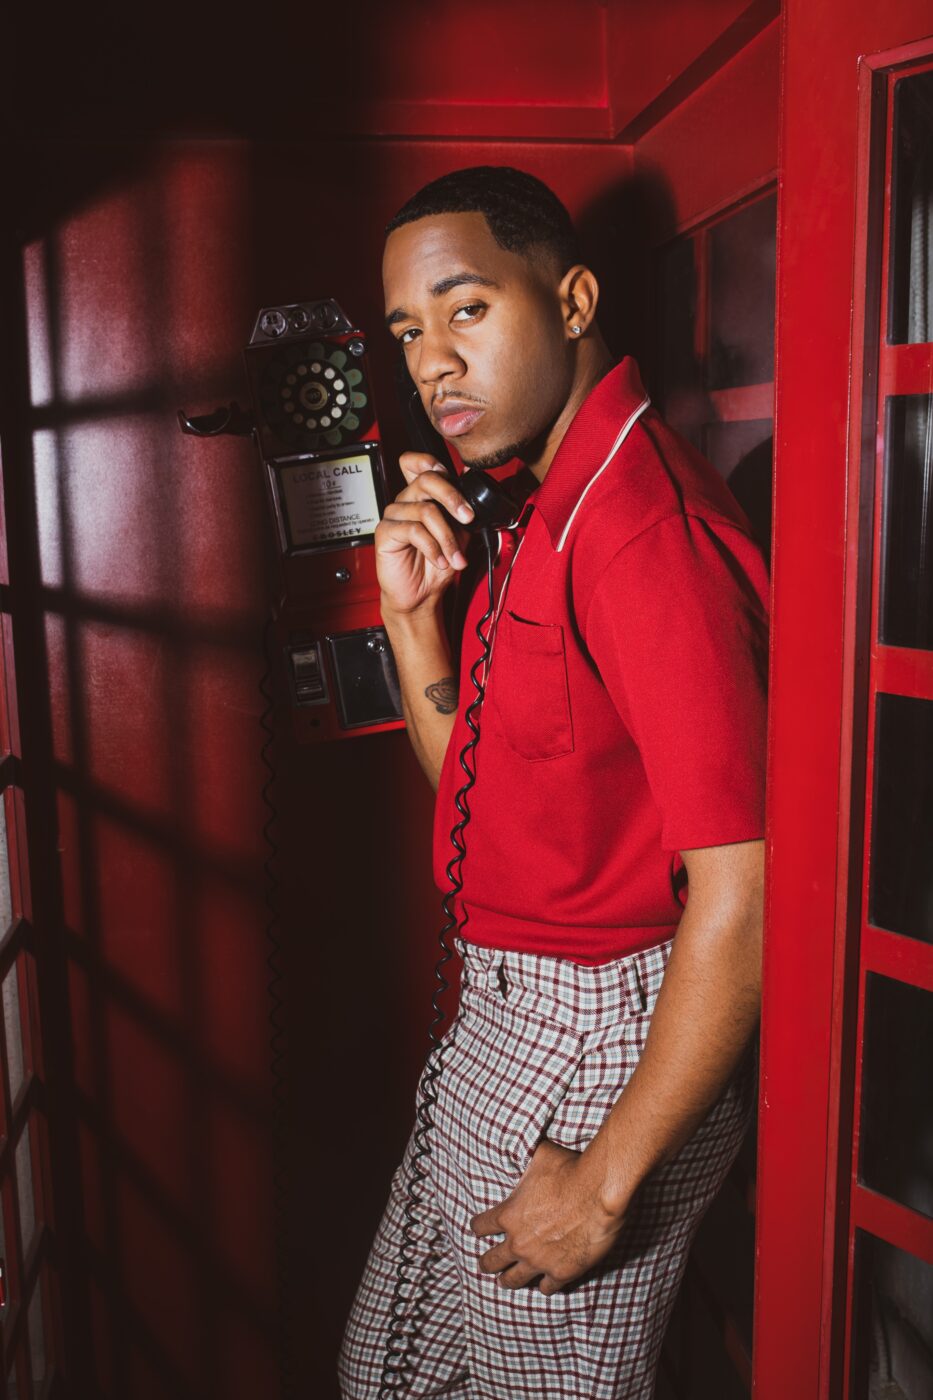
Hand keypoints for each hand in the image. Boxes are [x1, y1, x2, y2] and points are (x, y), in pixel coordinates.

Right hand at [375, 452, 474, 615]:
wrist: (421, 595)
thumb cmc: (436, 565)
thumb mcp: (459, 534)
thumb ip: (462, 509)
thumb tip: (472, 479)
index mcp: (420, 495)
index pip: (415, 462)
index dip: (430, 461)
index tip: (454, 476)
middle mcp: (406, 500)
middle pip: (426, 479)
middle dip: (452, 497)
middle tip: (468, 518)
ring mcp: (394, 515)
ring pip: (426, 511)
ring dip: (447, 538)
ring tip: (455, 558)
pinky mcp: (385, 532)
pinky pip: (413, 530)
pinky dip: (433, 548)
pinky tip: (439, 561)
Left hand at [470, 1139, 628, 1295]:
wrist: (599, 1191)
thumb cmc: (570, 1169)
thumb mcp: (540, 1157)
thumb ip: (527, 1161)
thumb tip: (524, 1146)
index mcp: (508, 1215)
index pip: (480, 1226)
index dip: (479, 1226)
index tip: (479, 1229)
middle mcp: (518, 1242)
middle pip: (491, 1262)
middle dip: (487, 1262)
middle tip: (485, 1264)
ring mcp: (539, 1261)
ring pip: (513, 1281)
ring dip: (508, 1280)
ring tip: (505, 1281)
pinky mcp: (562, 1272)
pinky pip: (546, 1288)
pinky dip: (544, 1285)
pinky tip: (544, 1283)